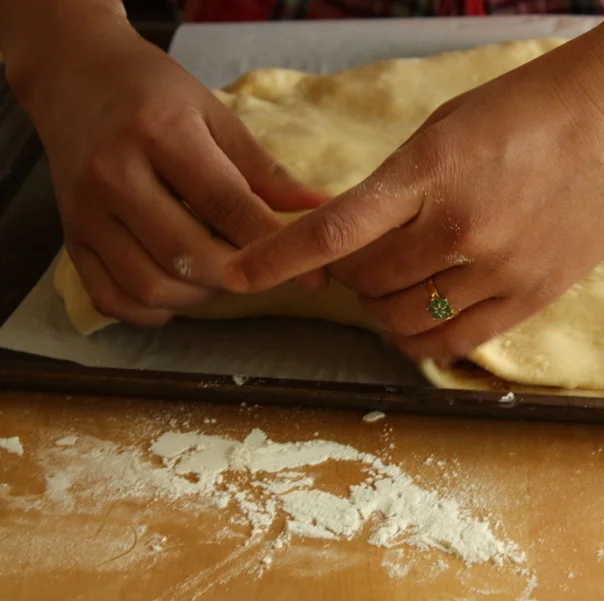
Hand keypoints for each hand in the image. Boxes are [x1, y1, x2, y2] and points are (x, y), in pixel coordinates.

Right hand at [3, 5, 328, 325]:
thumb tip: (321, 210)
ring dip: (200, 296)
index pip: (227, 206)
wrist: (73, 75)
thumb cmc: (155, 93)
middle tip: (266, 275)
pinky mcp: (71, 238)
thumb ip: (265, 171)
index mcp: (160, 135)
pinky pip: (111, 298)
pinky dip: (151, 310)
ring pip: (150, 285)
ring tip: (224, 274)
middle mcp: (115, 176)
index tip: (314, 275)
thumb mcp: (216, 115)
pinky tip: (180, 290)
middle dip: (240, 277)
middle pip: (188, 256)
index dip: (274, 247)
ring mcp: (86, 213)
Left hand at [225, 0, 603, 361]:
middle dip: (345, 277)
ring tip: (393, 284)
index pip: (335, 231)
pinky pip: (455, 344)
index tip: (238, 276)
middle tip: (353, 262)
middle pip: (366, 285)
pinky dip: (421, 337)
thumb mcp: (453, 127)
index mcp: (433, 171)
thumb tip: (356, 239)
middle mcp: (462, 228)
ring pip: (404, 321)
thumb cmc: (538, 105)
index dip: (278, 258)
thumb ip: (402, 185)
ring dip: (381, 308)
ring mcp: (502, 268)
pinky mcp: (535, 296)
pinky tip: (422, 315)